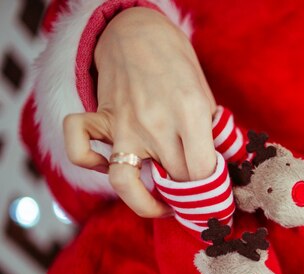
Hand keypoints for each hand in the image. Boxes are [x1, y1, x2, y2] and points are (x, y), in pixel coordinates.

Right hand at [63, 7, 217, 216]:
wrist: (137, 31)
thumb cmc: (178, 65)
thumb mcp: (206, 96)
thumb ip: (211, 134)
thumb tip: (219, 170)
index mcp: (190, 112)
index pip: (202, 171)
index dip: (212, 188)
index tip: (215, 190)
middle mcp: (156, 122)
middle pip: (174, 180)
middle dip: (189, 194)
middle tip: (196, 196)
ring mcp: (123, 123)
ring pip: (126, 182)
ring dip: (146, 203)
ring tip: (161, 208)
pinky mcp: (99, 118)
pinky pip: (81, 152)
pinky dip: (91, 165)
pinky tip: (111, 167)